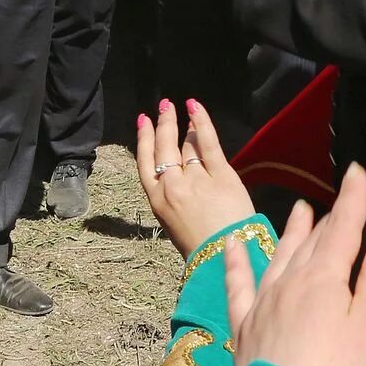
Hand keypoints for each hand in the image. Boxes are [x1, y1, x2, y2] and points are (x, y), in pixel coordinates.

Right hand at [134, 98, 254, 258]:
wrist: (222, 258)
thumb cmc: (201, 248)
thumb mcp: (174, 224)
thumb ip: (173, 199)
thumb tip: (179, 174)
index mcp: (157, 200)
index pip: (145, 161)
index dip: (143, 138)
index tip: (143, 121)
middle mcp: (172, 186)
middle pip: (164, 147)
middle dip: (163, 124)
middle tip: (164, 106)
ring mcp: (195, 179)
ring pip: (186, 145)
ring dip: (183, 125)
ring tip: (183, 109)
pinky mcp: (220, 175)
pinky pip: (207, 142)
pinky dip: (200, 121)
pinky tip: (195, 107)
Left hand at [221, 165, 365, 365]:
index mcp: (325, 278)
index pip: (344, 229)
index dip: (353, 200)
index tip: (356, 171)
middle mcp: (291, 281)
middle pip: (312, 242)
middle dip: (327, 219)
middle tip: (333, 200)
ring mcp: (263, 301)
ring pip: (279, 255)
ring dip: (291, 232)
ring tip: (299, 210)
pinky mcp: (244, 324)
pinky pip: (238, 284)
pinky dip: (236, 262)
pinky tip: (231, 245)